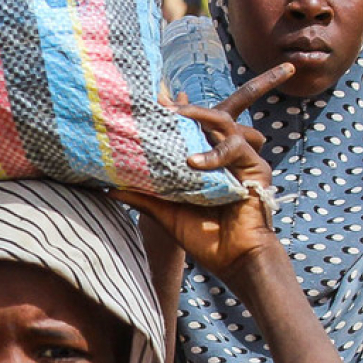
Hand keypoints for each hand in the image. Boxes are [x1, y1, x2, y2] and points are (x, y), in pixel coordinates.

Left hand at [112, 63, 293, 285]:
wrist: (232, 260)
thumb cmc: (202, 237)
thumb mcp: (165, 213)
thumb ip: (141, 197)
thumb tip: (106, 189)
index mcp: (202, 160)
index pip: (187, 129)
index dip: (171, 114)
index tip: (148, 103)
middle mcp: (221, 155)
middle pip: (206, 117)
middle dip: (185, 107)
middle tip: (161, 102)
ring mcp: (240, 159)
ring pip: (223, 124)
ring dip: (199, 117)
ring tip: (177, 117)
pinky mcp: (257, 168)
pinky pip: (236, 148)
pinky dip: (214, 153)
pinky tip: (193, 162)